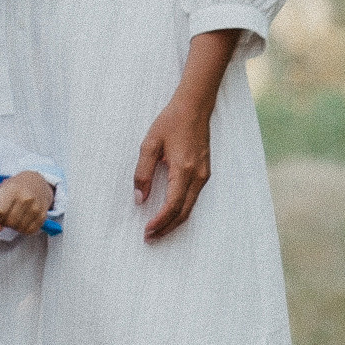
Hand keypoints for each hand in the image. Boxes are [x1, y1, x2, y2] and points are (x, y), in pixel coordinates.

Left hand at [0, 169, 53, 235]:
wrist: (36, 181)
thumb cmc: (13, 188)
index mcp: (12, 189)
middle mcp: (25, 197)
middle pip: (9, 221)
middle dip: (5, 222)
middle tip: (7, 215)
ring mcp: (36, 206)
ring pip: (19, 228)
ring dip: (15, 226)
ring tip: (16, 216)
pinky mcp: (43, 215)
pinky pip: (30, 230)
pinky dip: (25, 229)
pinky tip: (24, 219)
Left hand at [131, 30, 236, 240]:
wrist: (195, 106)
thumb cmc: (170, 122)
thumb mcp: (150, 144)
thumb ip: (143, 172)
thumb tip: (139, 199)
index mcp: (183, 170)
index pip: (172, 205)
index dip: (159, 221)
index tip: (146, 231)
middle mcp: (197, 176)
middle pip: (183, 212)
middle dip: (166, 228)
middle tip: (149, 238)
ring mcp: (204, 175)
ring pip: (190, 207)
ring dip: (173, 221)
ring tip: (157, 229)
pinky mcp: (204, 172)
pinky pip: (193, 198)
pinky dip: (181, 210)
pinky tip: (169, 213)